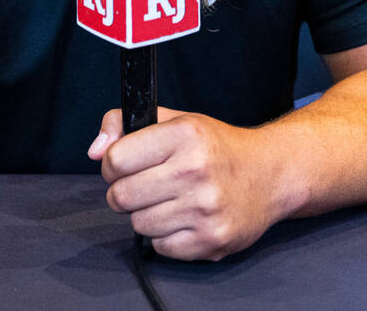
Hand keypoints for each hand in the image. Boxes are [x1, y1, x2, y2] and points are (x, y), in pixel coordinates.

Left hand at [88, 107, 279, 260]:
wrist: (271, 174)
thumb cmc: (217, 147)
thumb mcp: (176, 120)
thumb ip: (126, 125)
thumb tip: (95, 151)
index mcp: (184, 134)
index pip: (116, 159)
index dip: (113, 164)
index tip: (124, 165)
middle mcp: (195, 170)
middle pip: (120, 196)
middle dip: (124, 192)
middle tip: (144, 186)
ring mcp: (205, 208)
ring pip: (139, 224)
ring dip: (147, 214)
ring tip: (170, 200)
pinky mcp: (212, 240)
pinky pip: (161, 246)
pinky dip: (166, 235)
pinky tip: (185, 218)